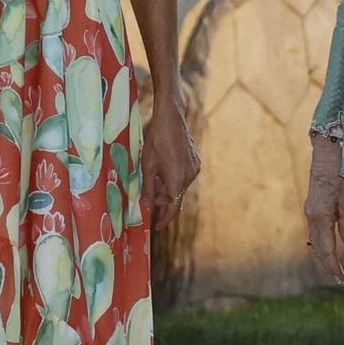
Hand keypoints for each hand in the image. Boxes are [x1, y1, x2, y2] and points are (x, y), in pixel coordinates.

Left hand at [140, 94, 200, 228]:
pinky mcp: (196, 161)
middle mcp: (190, 177)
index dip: (165, 219)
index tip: (157, 226)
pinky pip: (184, 176)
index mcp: (177, 180)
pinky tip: (164, 166)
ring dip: (167, 186)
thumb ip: (148, 188)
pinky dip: (173, 177)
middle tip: (147, 190)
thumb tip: (147, 205)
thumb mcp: (147, 165)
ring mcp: (195, 168)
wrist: (171, 118)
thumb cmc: (156, 140)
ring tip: (154, 174)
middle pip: (175, 196)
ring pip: (179, 186)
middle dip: (161, 197)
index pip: (173, 208)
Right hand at [304, 135, 343, 286]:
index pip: (326, 249)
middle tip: (341, 279)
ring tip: (337, 268)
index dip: (333, 266)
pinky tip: (331, 248)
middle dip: (329, 265)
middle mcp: (311, 214)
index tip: (342, 279)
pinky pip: (317, 230)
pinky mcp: (313, 205)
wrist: (328, 148)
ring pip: (316, 240)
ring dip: (326, 255)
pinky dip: (323, 243)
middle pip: (318, 248)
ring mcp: (310, 210)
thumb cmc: (342, 169)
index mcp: (320, 214)